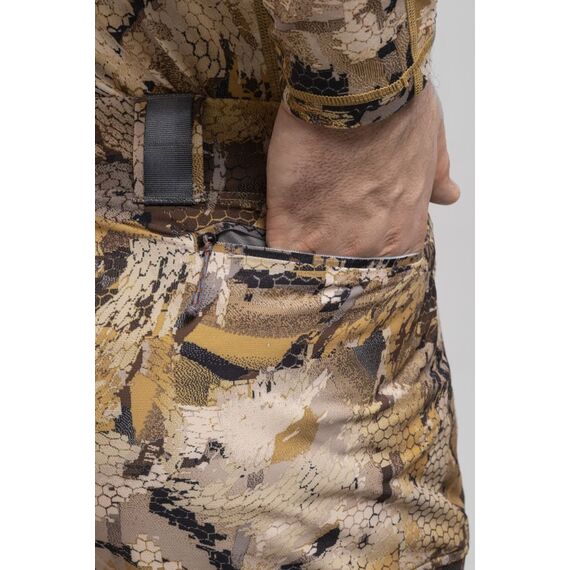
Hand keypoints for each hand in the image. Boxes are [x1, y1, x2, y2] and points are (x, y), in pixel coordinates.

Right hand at [266, 84, 458, 256]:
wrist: (357, 90)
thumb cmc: (399, 110)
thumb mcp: (428, 143)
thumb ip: (435, 176)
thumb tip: (448, 194)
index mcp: (402, 233)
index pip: (378, 260)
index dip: (359, 246)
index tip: (345, 229)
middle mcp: (369, 246)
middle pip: (343, 267)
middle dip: (331, 251)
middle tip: (317, 226)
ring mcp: (329, 241)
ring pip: (311, 265)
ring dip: (301, 253)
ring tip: (293, 231)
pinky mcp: (290, 226)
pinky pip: (279, 254)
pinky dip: (274, 248)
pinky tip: (271, 235)